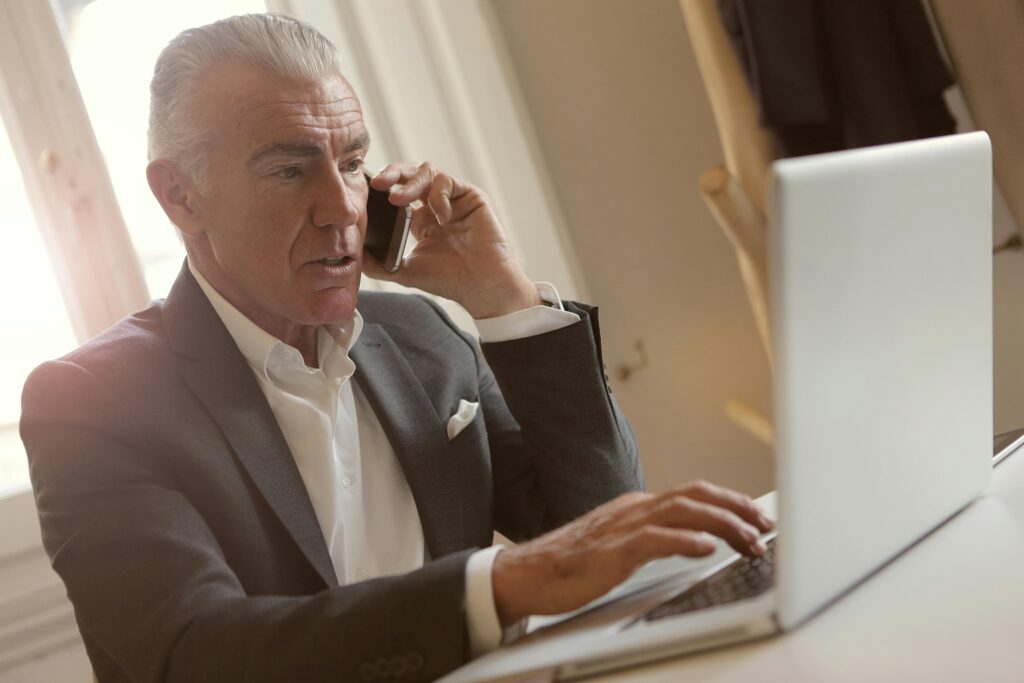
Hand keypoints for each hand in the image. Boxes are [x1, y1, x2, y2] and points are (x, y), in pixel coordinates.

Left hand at [362, 162, 541, 318]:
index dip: (382, 187)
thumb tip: (352, 256)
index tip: (362, 191)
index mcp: (421, 219)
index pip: (397, 191)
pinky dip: (438, 195)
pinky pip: (449, 182)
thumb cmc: (450, 280)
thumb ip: (379, 264)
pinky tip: (440, 217)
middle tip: (375, 182)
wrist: (481, 286)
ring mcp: (454, 199)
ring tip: (397, 199)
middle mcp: (436, 205)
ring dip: (409, 182)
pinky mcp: (471, 196)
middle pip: (410, 174)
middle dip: (391, 173)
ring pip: (428, 171)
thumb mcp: (405, 272)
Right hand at [491, 480, 774, 625]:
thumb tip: (691, 541)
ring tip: (749, 539)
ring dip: (722, 524)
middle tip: (765, 525)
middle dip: (736, 508)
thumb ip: (651, 538)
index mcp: (636, 508)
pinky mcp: (612, 550)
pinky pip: (655, 540)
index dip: (729, 503)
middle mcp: (634, 509)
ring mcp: (623, 527)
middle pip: (695, 496)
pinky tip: (706, 548)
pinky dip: (684, 541)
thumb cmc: (570, 564)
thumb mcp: (619, 545)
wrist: (526, 573)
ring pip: (683, 512)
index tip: (757, 517)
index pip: (692, 495)